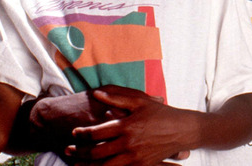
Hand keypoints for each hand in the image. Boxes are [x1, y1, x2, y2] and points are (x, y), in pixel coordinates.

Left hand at [66, 85, 193, 165]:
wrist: (183, 130)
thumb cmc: (161, 113)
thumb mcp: (140, 101)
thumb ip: (117, 98)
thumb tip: (96, 93)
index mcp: (126, 126)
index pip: (97, 132)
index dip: (82, 134)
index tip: (74, 133)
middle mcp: (129, 144)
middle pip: (97, 152)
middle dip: (80, 152)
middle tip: (69, 150)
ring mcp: (135, 158)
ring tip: (76, 165)